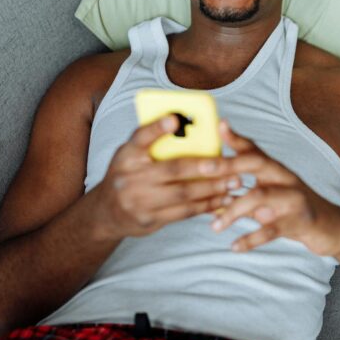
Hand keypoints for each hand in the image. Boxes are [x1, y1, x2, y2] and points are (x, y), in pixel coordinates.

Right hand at [91, 115, 241, 240]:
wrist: (106, 213)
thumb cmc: (129, 175)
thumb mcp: (132, 157)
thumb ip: (155, 145)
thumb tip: (191, 130)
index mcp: (127, 155)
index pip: (140, 138)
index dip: (157, 128)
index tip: (175, 119)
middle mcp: (129, 177)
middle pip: (172, 169)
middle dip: (203, 166)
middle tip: (228, 163)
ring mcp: (139, 201)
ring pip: (183, 193)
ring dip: (212, 188)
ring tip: (234, 181)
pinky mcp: (150, 219)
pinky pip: (183, 211)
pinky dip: (206, 205)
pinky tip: (223, 199)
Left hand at [207, 120, 339, 256]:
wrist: (333, 228)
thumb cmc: (294, 210)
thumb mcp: (272, 195)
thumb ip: (247, 191)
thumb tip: (214, 190)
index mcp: (276, 171)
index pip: (254, 150)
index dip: (236, 138)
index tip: (219, 125)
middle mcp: (285, 179)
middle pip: (257, 163)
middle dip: (229, 163)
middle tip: (203, 168)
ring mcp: (293, 198)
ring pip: (261, 196)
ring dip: (234, 210)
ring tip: (214, 226)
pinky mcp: (299, 221)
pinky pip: (272, 229)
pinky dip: (251, 238)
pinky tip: (235, 246)